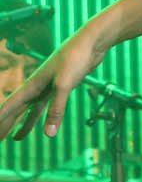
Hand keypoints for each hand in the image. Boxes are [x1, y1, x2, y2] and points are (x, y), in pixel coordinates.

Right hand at [0, 24, 106, 142]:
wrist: (92, 42)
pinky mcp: (62, 86)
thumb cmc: (76, 57)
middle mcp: (37, 86)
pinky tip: (44, 122)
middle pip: (17, 110)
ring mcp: (49, 86)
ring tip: (16, 139)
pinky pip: (46, 106)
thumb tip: (48, 134)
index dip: (0, 119)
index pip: (10, 106)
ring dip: (24, 124)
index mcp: (33, 85)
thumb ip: (56, 109)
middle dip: (6, 124)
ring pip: (31, 110)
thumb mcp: (65, 84)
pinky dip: (42, 116)